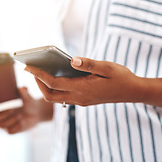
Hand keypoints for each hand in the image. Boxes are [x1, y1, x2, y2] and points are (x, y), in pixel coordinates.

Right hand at [0, 87, 52, 133]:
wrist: (36, 112)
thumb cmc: (27, 101)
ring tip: (20, 115)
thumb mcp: (26, 96)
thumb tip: (22, 88)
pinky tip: (22, 121)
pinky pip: (9, 131)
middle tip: (11, 109)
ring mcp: (3, 123)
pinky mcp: (10, 130)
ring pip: (0, 125)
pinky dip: (17, 126)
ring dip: (10, 120)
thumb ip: (24, 92)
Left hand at [24, 57, 144, 105]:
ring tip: (40, 72)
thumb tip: (71, 60)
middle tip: (31, 69)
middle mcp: (80, 98)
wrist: (133, 92)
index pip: (54, 84)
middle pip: (50, 95)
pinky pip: (64, 97)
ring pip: (56, 98)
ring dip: (45, 87)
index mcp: (83, 89)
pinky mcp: (84, 100)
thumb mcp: (106, 66)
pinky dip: (55, 88)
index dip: (39, 75)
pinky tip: (56, 76)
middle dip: (38, 83)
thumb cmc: (121, 77)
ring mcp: (82, 101)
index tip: (28, 67)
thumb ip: (88, 64)